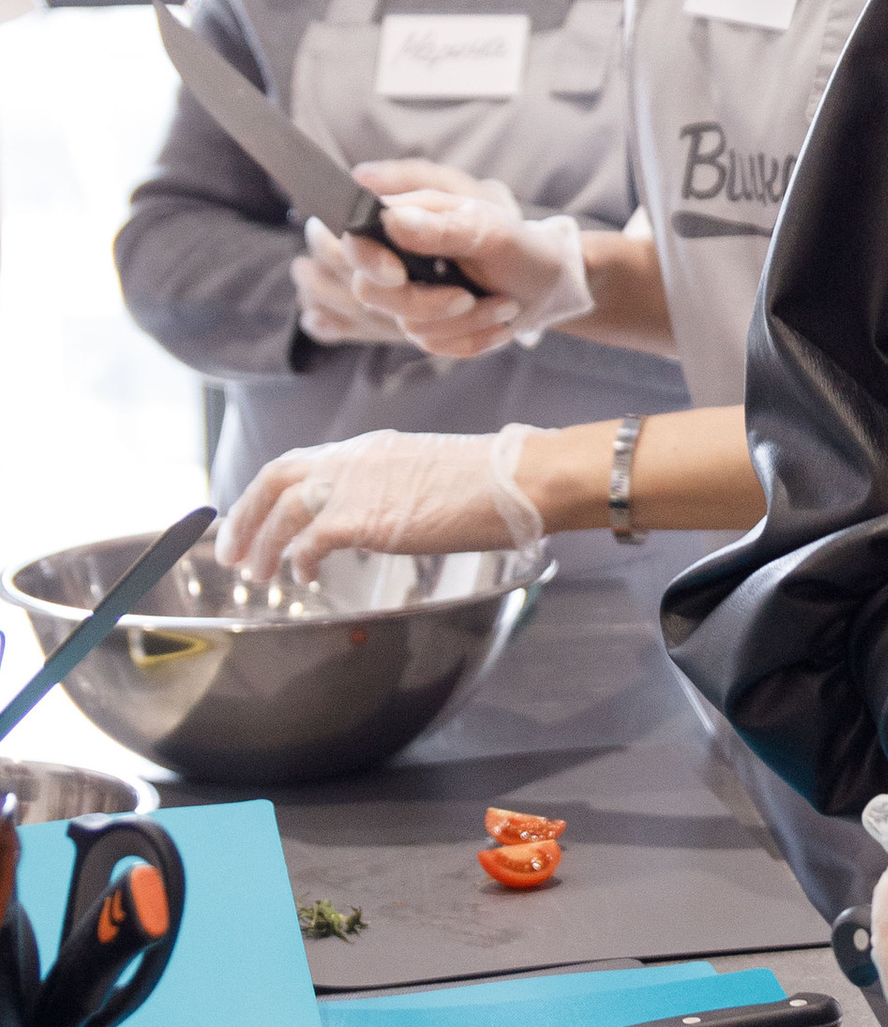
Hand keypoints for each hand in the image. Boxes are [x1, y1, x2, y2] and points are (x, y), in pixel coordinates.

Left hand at [215, 424, 544, 582]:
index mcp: (369, 448)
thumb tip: (385, 514)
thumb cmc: (492, 482)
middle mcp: (352, 460)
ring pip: (282, 509)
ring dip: (261, 544)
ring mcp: (355, 486)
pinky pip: (309, 540)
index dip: (267, 491)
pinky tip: (304, 578)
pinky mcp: (364, 517)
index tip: (253, 517)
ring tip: (256, 574)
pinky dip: (298, 560)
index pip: (300, 462)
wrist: (517, 479)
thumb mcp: (428, 474)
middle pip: (274, 478)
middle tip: (231, 551)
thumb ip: (394, 488)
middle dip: (244, 516)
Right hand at [294, 214, 521, 357]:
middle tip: (468, 298)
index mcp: (408, 223)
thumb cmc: (521, 248)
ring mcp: (411, 298)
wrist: (549, 287)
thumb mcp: (492, 233)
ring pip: (408, 325)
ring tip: (505, 304)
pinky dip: (473, 339)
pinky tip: (500, 324)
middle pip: (370, 293)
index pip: (357, 241)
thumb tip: (394, 219)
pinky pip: (435, 345)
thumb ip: (443, 227)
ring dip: (465, 322)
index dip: (368, 261)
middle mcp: (400, 261)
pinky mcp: (428, 327)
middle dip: (425, 303)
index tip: (398, 275)